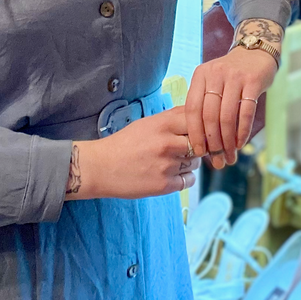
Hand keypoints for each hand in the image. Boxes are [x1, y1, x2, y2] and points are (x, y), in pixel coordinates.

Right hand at [70, 106, 199, 199]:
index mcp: (162, 124)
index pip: (197, 121)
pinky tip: (171, 174)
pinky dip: (184, 178)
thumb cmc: (124, 143)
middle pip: (200, 143)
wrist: (101, 167)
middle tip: (186, 149)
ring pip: (196, 163)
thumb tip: (196, 114)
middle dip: (197, 146)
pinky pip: (189, 180)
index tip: (197, 132)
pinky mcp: (164, 185)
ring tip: (172, 162)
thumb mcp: (147, 123)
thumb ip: (171, 119)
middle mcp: (167, 143)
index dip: (200, 127)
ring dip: (189, 163)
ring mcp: (167, 165)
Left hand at [186, 45, 276, 168]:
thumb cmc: (231, 75)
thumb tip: (200, 142)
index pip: (192, 109)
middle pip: (209, 115)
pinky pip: (246, 112)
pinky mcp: (253, 81)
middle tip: (217, 160)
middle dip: (213, 142)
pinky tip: (241, 143)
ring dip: (228, 141)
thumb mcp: (212, 82)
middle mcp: (215, 74)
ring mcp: (235, 76)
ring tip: (230, 155)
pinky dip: (242, 131)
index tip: (199, 152)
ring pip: (227, 116)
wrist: (256, 52)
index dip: (195, 133)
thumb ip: (205, 104)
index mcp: (200, 75)